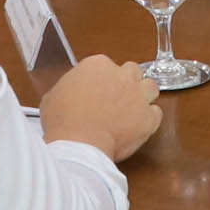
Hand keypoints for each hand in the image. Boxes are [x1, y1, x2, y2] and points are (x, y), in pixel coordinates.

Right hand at [40, 53, 164, 162]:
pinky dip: (149, 119)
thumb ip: (68, 88)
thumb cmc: (63, 121)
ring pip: (150, 87)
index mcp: (98, 65)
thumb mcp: (53, 96)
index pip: (106, 65)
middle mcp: (122, 75)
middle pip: (132, 71)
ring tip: (132, 110)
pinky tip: (138, 126)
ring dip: (143, 96)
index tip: (98, 91)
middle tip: (116, 98)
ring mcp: (138, 95)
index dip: (103, 80)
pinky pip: (156, 113)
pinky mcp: (149, 117)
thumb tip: (69, 93)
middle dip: (126, 82)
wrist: (79, 144)